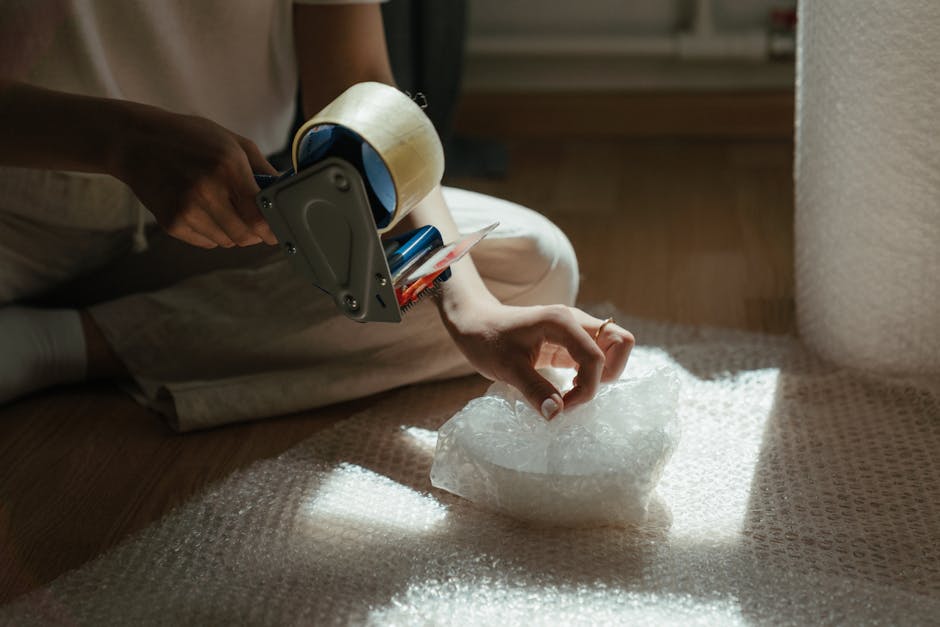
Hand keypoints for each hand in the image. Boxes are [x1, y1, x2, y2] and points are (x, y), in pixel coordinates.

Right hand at [112, 105, 277, 248]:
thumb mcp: (232, 141)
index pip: (260, 215)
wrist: (136, 141)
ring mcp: (187, 209)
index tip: (278, 230)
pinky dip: (212, 233)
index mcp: (228, 167)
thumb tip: (285, 191)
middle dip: (255, 233)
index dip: (273, 228)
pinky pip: (206, 243)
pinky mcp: (171, 222)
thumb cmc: (190, 138)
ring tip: (224, 209)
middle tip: (254, 223)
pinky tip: (203, 211)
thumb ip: (263, 168)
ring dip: (233, 233)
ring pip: (227, 242)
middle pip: (246, 235)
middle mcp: (207, 191)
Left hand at [443, 302, 634, 418]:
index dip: (586, 388)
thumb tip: (556, 414)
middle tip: (579, 392)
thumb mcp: (506, 368)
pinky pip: (597, 356)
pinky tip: (569, 388)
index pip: (596, 357)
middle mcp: (575, 321)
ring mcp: (575, 330)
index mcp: (562, 322)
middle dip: (609, 373)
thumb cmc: (486, 340)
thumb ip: (534, 389)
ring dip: (602, 374)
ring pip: (613, 348)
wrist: (474, 323)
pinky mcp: (570, 341)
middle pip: (621, 341)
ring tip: (573, 392)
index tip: (562, 407)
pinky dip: (591, 374)